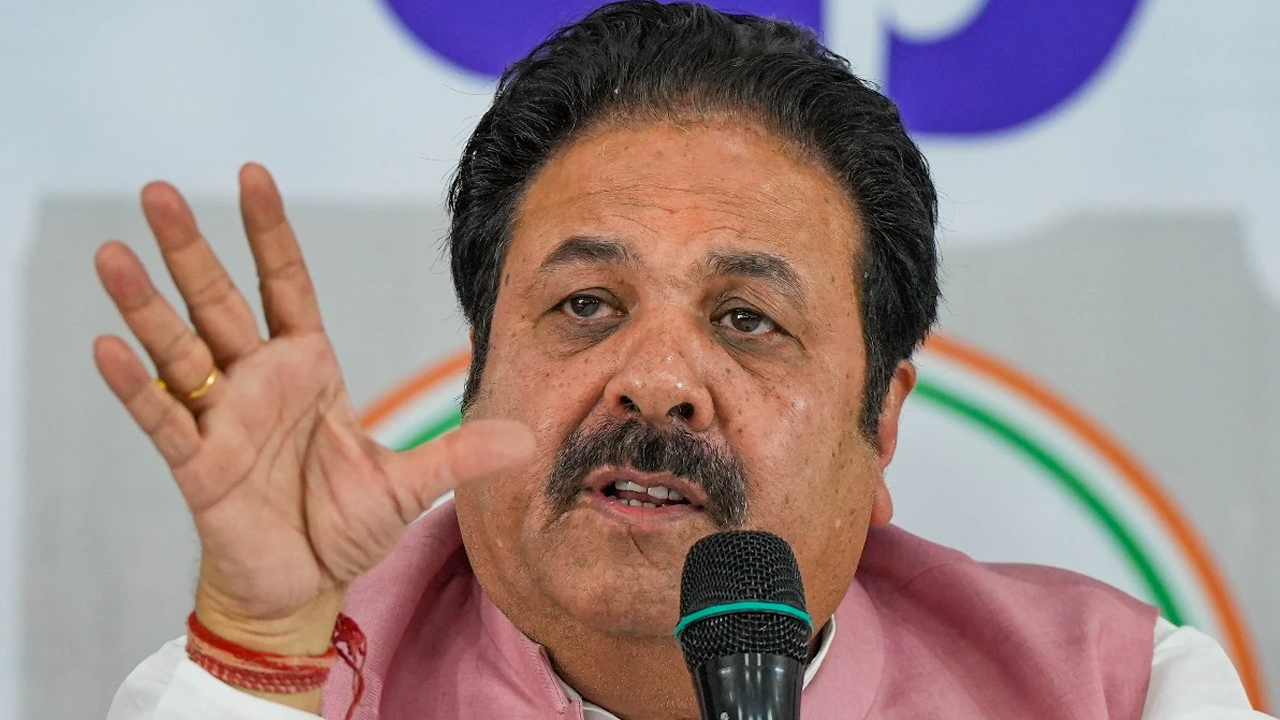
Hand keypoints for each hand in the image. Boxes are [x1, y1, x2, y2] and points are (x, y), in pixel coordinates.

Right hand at [93, 164, 532, 657]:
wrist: (302, 587)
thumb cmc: (344, 527)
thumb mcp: (408, 485)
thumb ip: (457, 454)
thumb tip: (525, 439)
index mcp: (309, 371)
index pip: (286, 285)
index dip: (270, 233)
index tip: (251, 174)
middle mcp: (259, 383)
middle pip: (220, 302)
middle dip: (191, 249)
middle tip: (158, 190)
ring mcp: (223, 420)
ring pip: (178, 350)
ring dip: (145, 305)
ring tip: (112, 253)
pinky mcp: (197, 465)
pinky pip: (161, 418)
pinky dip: (134, 385)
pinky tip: (106, 346)